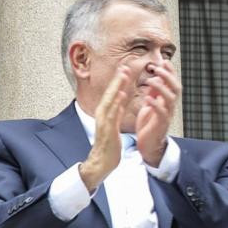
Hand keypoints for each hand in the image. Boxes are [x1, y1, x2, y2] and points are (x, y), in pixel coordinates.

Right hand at [79, 65, 131, 192]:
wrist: (101, 163)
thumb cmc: (109, 145)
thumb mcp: (114, 123)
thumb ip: (117, 110)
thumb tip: (121, 96)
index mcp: (106, 114)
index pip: (113, 94)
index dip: (119, 81)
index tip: (126, 68)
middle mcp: (103, 115)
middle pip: (110, 93)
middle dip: (118, 79)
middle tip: (125, 65)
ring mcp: (104, 122)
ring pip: (110, 100)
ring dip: (117, 86)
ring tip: (124, 74)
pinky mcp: (107, 130)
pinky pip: (112, 114)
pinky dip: (116, 103)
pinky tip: (121, 94)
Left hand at [136, 62, 180, 167]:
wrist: (149, 144)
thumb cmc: (150, 124)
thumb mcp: (151, 104)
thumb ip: (153, 93)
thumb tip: (155, 78)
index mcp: (167, 101)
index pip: (172, 82)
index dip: (170, 72)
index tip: (164, 61)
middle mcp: (170, 106)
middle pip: (176, 88)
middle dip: (168, 76)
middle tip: (158, 68)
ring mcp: (167, 115)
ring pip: (170, 98)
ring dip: (162, 87)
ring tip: (151, 80)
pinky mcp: (161, 124)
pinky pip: (161, 112)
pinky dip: (155, 104)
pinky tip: (147, 98)